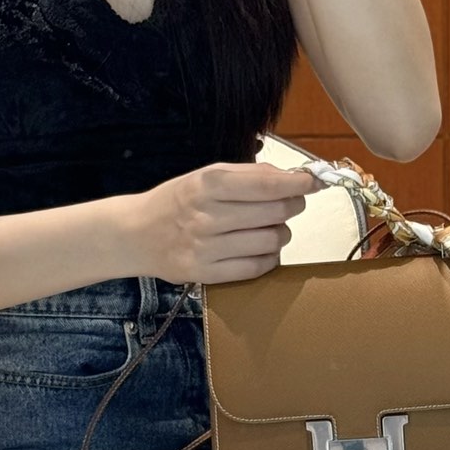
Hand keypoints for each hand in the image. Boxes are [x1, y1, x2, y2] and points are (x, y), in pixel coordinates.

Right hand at [127, 159, 324, 283]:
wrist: (136, 234)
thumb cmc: (177, 202)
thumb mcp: (204, 176)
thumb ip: (246, 175)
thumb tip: (288, 176)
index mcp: (206, 184)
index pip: (264, 185)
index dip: (296, 183)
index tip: (313, 181)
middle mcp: (206, 216)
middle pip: (273, 213)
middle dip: (292, 206)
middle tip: (291, 203)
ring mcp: (206, 248)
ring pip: (269, 242)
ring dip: (281, 233)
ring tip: (272, 227)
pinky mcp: (206, 274)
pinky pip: (255, 268)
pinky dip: (269, 258)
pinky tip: (264, 249)